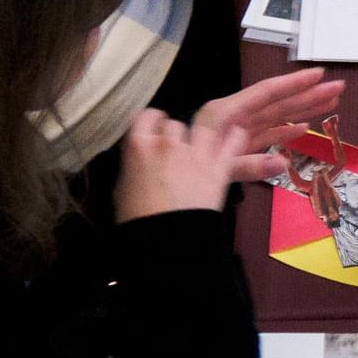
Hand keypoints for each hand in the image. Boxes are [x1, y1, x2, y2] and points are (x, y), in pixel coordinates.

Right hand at [114, 109, 250, 222]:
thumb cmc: (136, 220)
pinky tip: (235, 136)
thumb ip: (134, 165)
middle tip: (177, 149)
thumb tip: (140, 159)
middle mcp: (167, 144)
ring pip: (203, 128)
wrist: (164, 240)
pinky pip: (233, 142)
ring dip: (203, 134)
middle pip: (175, 124)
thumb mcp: (122, 188)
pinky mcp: (218, 168)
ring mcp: (195, 154)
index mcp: (138, 147)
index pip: (146, 117)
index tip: (155, 129)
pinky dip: (236, 137)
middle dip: (176, 134)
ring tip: (205, 142)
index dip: (152, 122)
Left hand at [191, 66, 343, 180]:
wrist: (168, 195)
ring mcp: (239, 133)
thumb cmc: (184, 177)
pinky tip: (305, 127)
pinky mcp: (241, 146)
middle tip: (339, 87)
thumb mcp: (213, 169)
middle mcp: (234, 118)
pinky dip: (286, 132)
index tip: (319, 74)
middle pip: (277, 103)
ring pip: (277, 117)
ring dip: (304, 109)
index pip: (265, 94)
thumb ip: (247, 166)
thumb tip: (284, 164)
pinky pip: (268, 135)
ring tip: (332, 101)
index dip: (293, 84)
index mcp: (225, 114)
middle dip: (308, 94)